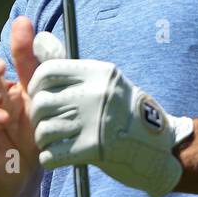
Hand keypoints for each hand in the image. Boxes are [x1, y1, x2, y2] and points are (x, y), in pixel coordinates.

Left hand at [27, 33, 193, 196]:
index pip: (48, 71)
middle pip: (42, 102)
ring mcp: (93, 121)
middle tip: (47, 123)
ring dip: (44, 139)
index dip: (36, 85)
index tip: (39, 95)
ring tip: (53, 141)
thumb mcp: (106, 81)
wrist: (161, 147)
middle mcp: (95, 93)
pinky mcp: (91, 149)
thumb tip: (39, 39)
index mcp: (98, 73)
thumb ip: (72, 67)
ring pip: (44, 129)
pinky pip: (51, 154)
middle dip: (38, 116)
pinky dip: (50, 158)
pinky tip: (58, 156)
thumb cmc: (127, 112)